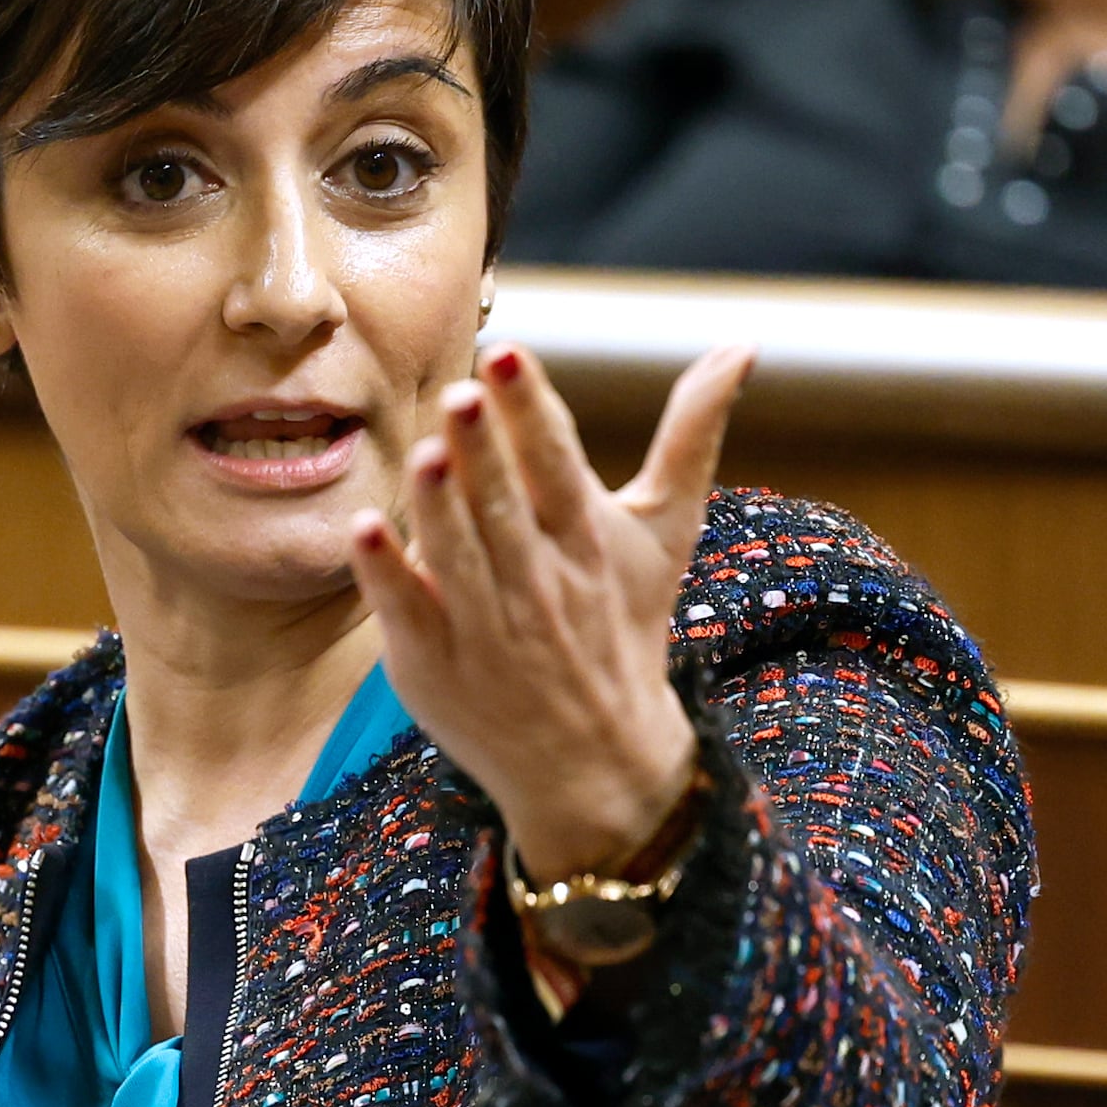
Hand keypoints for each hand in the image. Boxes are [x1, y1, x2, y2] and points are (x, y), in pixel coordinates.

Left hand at [349, 341, 752, 878]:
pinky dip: (387, 572)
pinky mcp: (434, 666)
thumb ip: (691, 434)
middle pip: (505, 506)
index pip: (556, 463)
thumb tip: (742, 345)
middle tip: (463, 394)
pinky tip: (364, 527)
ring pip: (459, 556)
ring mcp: (485, 628)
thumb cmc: (625, 622)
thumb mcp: (668, 530)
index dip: (530, 409)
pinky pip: (407, 612)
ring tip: (426, 453)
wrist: (596, 762)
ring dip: (440, 506)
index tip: (507, 355)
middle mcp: (540, 582)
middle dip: (485, 451)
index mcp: (587, 540)